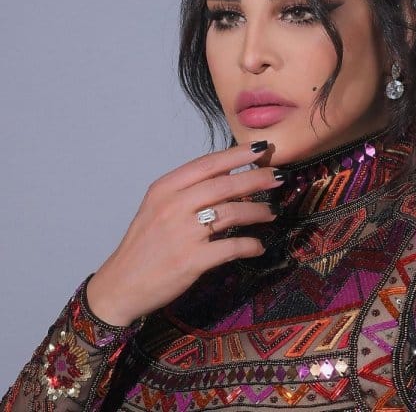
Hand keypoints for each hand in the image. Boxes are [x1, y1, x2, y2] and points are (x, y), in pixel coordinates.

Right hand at [86, 140, 285, 325]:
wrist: (121, 284)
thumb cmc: (145, 243)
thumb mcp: (158, 207)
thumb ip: (189, 189)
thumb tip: (230, 174)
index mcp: (165, 188)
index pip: (207, 163)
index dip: (237, 154)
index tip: (261, 148)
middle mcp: (173, 206)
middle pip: (224, 185)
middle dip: (257, 178)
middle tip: (278, 176)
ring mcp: (183, 233)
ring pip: (231, 213)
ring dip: (257, 211)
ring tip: (271, 212)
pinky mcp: (191, 261)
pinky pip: (231, 247)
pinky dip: (250, 245)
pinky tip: (258, 246)